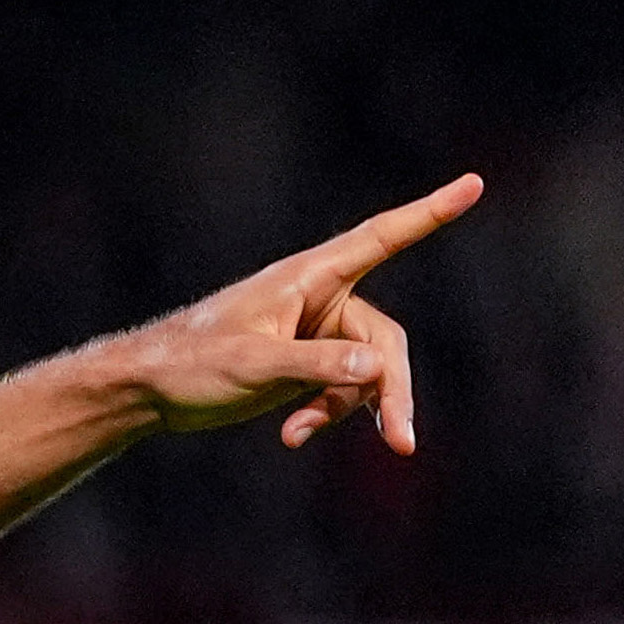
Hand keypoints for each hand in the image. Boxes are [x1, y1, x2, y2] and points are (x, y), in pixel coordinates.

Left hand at [126, 174, 482, 456]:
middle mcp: (320, 299)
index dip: (429, 214)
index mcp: (309, 277)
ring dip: (344, 408)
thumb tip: (378, 369)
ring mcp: (316, 334)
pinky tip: (290, 436)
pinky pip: (341, 391)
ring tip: (296, 435)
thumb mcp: (253, 365)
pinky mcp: (306, 366)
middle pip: (386, 342)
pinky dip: (324, 413)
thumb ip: (315, 365)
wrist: (148, 391)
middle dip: (390, 390)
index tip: (474, 184)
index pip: (381, 238)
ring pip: (366, 373)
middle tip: (400, 439)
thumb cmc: (190, 363)